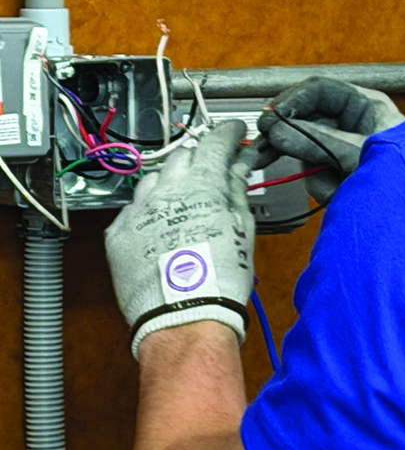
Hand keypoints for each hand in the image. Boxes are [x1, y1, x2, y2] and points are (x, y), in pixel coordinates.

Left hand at [104, 120, 255, 358]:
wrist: (184, 317)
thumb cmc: (221, 277)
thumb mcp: (242, 227)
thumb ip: (237, 190)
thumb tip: (239, 166)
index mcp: (202, 183)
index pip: (215, 142)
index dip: (228, 133)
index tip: (234, 132)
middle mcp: (166, 189)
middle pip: (182, 156)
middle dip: (199, 157)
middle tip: (212, 170)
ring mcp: (138, 210)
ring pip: (154, 180)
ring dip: (170, 183)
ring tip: (184, 202)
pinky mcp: (118, 233)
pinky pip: (133, 210)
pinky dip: (148, 211)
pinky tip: (161, 227)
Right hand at [254, 77, 404, 204]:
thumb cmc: (404, 171)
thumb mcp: (356, 151)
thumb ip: (314, 139)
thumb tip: (276, 131)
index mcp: (364, 105)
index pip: (320, 90)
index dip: (292, 100)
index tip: (270, 117)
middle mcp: (353, 124)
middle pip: (307, 121)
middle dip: (287, 140)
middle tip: (262, 151)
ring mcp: (346, 150)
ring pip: (308, 153)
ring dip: (315, 172)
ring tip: (333, 183)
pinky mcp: (342, 176)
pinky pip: (317, 176)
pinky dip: (325, 187)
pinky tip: (341, 194)